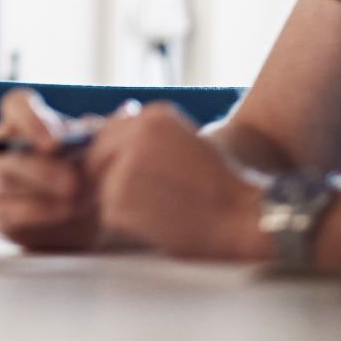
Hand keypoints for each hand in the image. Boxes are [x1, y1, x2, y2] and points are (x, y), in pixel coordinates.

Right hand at [0, 89, 104, 250]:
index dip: (31, 120)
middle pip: (6, 149)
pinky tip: (64, 213)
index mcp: (24, 120)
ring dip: (42, 192)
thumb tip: (127, 111)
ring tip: (78, 201)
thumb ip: (110, 131)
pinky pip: (4, 211)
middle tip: (73, 182)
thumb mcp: (102, 148)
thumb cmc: (90, 171)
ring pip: (1, 180)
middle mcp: (1, 147)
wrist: (88, 216)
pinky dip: (37, 213)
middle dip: (41, 167)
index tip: (56, 142)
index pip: (16, 105)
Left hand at [86, 102, 264, 261]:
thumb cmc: (222, 183)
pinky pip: (106, 212)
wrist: (244, 218)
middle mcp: (135, 134)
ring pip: (99, 184)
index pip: (108, 130)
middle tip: (134, 198)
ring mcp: (123, 167)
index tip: (126, 173)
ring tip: (155, 210)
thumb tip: (104, 133)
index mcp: (154, 116)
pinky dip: (124, 222)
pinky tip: (156, 224)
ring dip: (116, 200)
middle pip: (96, 155)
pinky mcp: (118, 200)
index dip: (112, 155)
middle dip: (105, 176)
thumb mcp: (186, 141)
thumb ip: (146, 136)